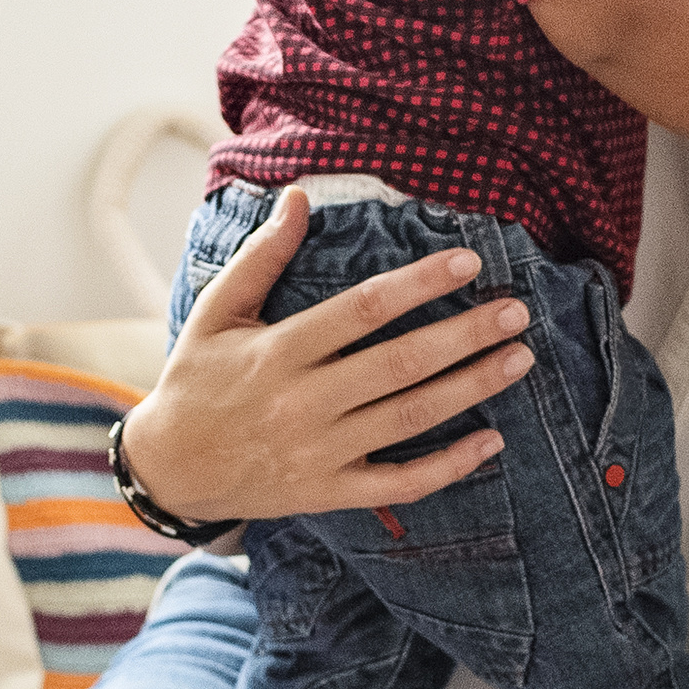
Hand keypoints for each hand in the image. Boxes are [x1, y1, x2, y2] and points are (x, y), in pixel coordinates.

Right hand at [126, 189, 533, 524]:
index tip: (468, 261)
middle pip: (400, 364)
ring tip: (519, 358)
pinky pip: (399, 484)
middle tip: (515, 311)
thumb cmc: (197, 379)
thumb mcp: (216, 312)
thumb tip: (298, 197)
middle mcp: (303, 401)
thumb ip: (260, 256)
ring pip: (410, 418)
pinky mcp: (329, 491)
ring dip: (471, 388)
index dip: (419, 284)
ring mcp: (320, 451)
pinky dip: (449, 467)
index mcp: (278, 350)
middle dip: (465, 335)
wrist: (169, 468)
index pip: (362, 309)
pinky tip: (491, 442)